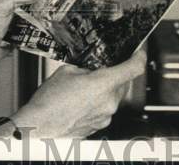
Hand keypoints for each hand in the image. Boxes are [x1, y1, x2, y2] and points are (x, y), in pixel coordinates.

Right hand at [11, 45, 147, 137]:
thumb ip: (86, 67)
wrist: (39, 126)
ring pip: (114, 96)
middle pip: (124, 82)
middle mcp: (109, 102)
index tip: (138, 51)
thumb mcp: (67, 70)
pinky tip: (81, 100)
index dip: (139, 56)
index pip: (134, 68)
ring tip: (84, 88)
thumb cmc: (49, 102)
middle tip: (100, 68)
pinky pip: (106, 108)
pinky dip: (98, 102)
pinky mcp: (100, 125)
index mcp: (103, 84)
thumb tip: (92, 68)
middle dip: (115, 74)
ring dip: (105, 89)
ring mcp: (105, 116)